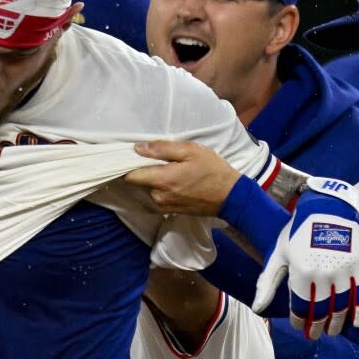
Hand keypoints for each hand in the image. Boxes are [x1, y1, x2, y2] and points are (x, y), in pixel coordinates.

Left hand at [125, 140, 241, 215]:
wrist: (230, 196)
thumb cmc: (212, 170)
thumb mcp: (190, 151)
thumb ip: (162, 149)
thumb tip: (137, 148)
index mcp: (162, 180)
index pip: (129, 175)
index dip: (128, 165)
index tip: (132, 156)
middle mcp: (157, 196)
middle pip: (137, 182)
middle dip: (142, 170)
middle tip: (155, 159)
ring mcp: (162, 205)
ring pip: (146, 189)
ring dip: (152, 179)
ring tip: (167, 169)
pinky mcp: (167, 211)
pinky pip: (155, 196)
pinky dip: (159, 188)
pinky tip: (172, 180)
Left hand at [253, 183, 358, 338]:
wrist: (329, 209)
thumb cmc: (298, 233)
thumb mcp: (278, 255)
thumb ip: (267, 283)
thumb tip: (257, 308)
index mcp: (301, 271)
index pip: (301, 308)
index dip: (300, 321)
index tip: (299, 327)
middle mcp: (324, 273)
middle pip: (321, 310)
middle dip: (317, 326)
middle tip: (315, 335)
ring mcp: (346, 269)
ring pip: (343, 306)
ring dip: (337, 322)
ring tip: (332, 331)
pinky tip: (356, 323)